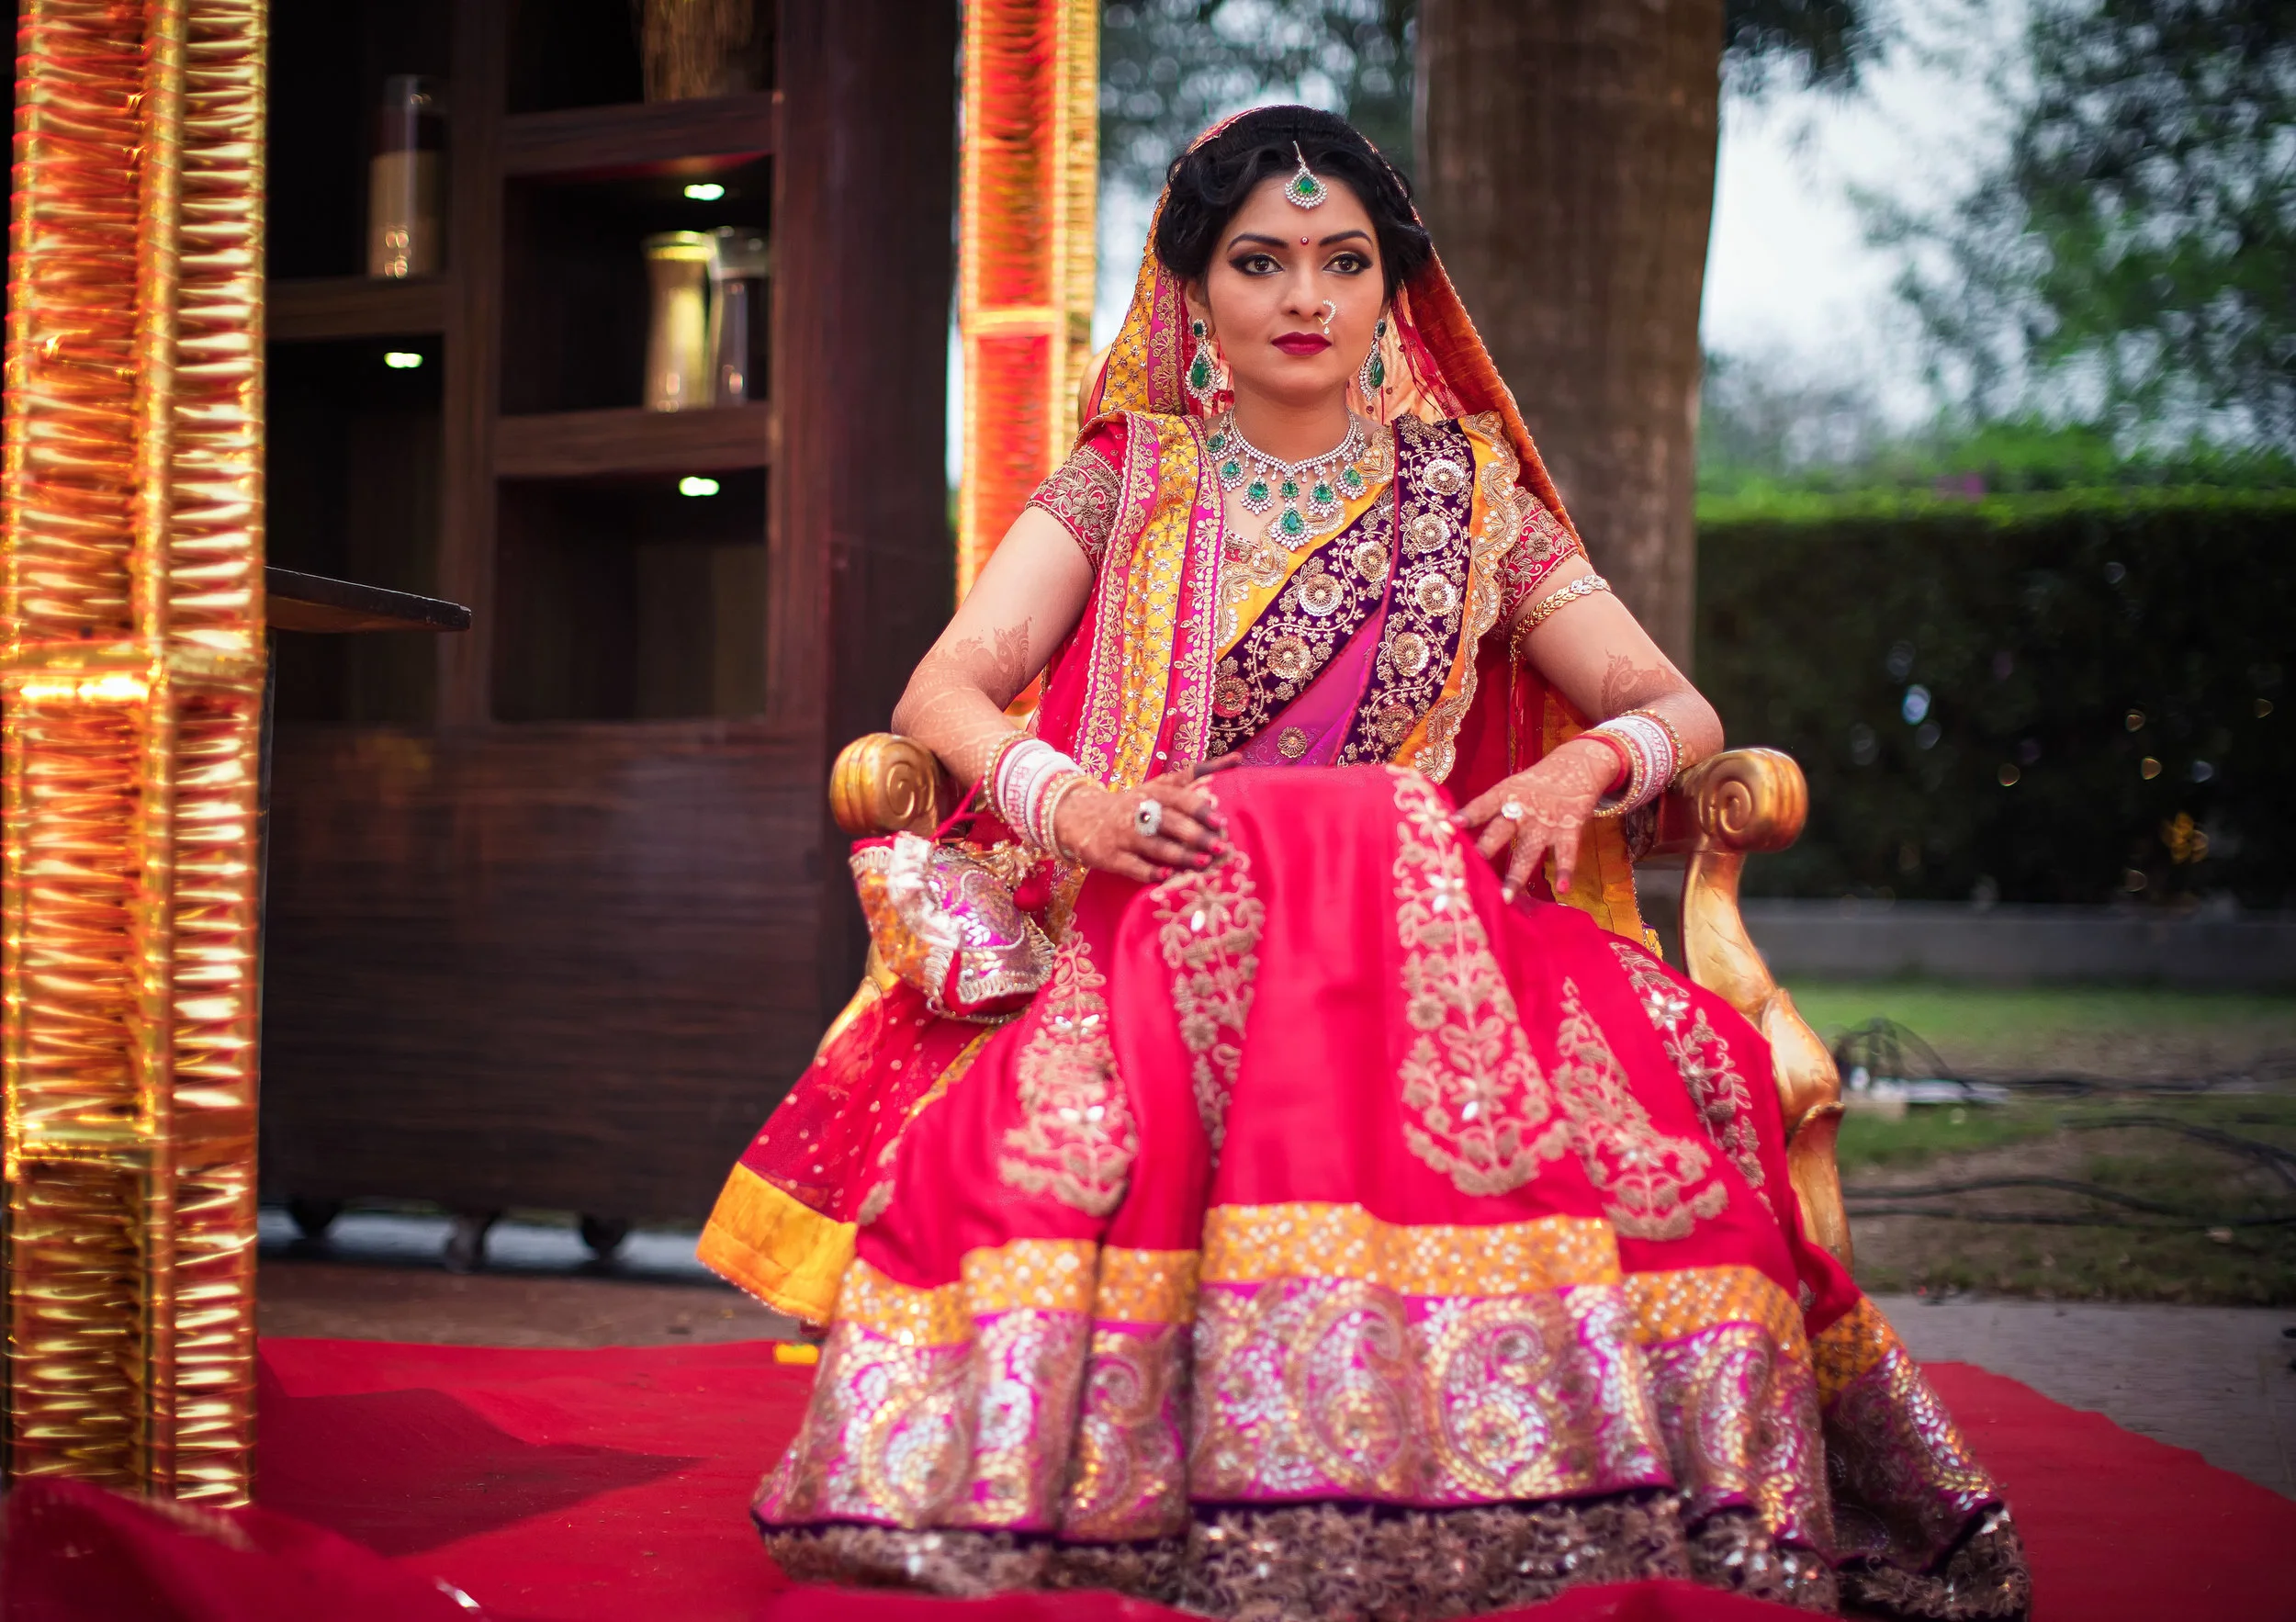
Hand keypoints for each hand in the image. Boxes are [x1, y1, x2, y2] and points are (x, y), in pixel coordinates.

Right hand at [1052, 761, 1231, 883]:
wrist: (1081, 817)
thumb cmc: (1134, 803)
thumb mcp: (1159, 785)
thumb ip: (1195, 774)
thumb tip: (1238, 759)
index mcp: (1153, 792)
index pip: (1178, 798)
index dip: (1199, 809)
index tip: (1221, 822)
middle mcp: (1138, 811)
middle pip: (1169, 822)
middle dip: (1196, 835)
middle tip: (1220, 847)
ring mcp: (1123, 834)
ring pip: (1155, 846)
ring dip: (1180, 855)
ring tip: (1203, 864)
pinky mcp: (1111, 856)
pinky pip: (1133, 866)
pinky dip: (1150, 872)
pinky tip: (1167, 877)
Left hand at [1453, 738, 1618, 901]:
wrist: (1578, 765)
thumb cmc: (1534, 784)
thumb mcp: (1511, 789)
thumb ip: (1490, 809)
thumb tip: (1455, 828)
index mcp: (1506, 795)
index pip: (1484, 805)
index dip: (1469, 814)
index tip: (1451, 823)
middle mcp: (1523, 809)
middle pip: (1501, 831)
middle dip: (1486, 849)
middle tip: (1471, 870)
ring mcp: (1545, 822)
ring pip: (1528, 851)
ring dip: (1517, 875)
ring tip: (1506, 896)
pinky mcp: (1569, 829)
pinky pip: (1566, 853)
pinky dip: (1566, 871)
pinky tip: (1563, 888)